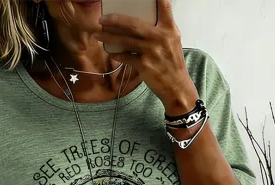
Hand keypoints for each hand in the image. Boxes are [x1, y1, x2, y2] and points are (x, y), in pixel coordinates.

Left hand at [95, 0, 198, 114]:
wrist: (177, 87)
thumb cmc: (172, 64)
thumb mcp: (173, 42)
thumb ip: (162, 30)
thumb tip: (142, 24)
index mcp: (169, 30)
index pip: (164, 7)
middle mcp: (160, 38)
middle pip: (134, 24)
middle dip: (115, 20)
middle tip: (102, 19)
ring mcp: (151, 51)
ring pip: (125, 41)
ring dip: (109, 37)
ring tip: (98, 35)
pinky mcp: (144, 65)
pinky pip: (126, 57)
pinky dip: (117, 55)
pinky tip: (111, 53)